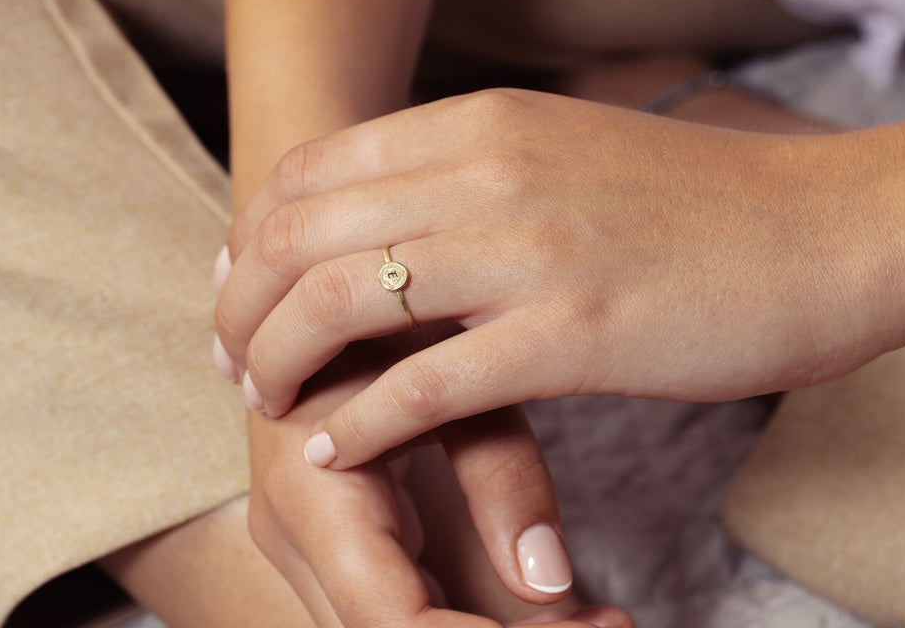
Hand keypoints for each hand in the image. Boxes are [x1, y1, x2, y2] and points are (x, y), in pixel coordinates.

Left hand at [217, 88, 900, 467]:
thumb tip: (385, 215)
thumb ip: (467, 171)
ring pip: (339, 303)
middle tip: (232, 358)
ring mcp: (526, 251)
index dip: (253, 235)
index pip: (311, 172)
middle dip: (241, 304)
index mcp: (481, 123)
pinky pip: (423, 385)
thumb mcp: (558, 153)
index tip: (241, 288)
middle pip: (300, 235)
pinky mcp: (571, 334)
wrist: (823, 231)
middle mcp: (488, 172)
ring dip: (280, 361)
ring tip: (269, 401)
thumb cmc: (692, 203)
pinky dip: (358, 422)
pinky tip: (334, 446)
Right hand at [247, 341, 630, 626]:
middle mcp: (294, 540)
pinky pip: (401, 609)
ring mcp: (307, 549)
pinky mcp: (336, 547)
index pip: (395, 622)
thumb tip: (552, 581)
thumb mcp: (447, 381)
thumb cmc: (381, 323)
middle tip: (610, 624)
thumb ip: (498, 474)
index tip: (599, 625)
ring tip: (596, 620)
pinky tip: (557, 614)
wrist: (303, 308)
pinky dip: (473, 622)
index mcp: (311, 495)